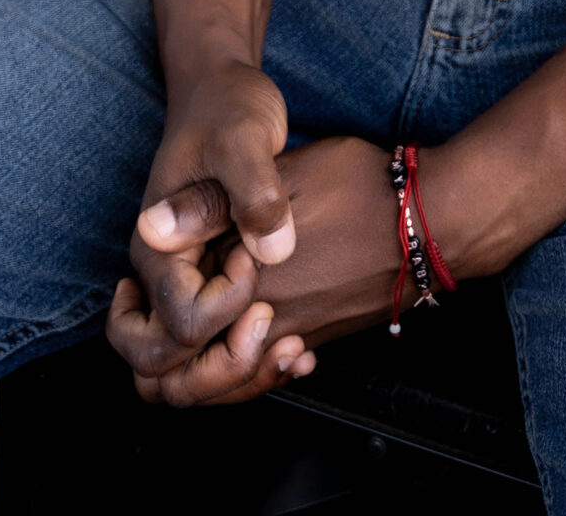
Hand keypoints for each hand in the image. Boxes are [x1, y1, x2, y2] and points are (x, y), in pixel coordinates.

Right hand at [107, 57, 314, 404]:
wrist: (221, 89)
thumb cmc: (229, 107)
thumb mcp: (245, 136)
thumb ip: (252, 192)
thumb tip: (263, 251)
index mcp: (157, 248)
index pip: (180, 324)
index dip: (228, 306)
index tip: (257, 258)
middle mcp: (160, 276)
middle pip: (160, 370)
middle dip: (221, 366)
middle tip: (271, 320)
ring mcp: (180, 284)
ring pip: (181, 375)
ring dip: (234, 376)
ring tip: (292, 350)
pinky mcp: (206, 283)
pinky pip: (211, 351)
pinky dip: (250, 363)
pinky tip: (299, 350)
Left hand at [109, 135, 410, 405]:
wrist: (433, 220)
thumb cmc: (361, 187)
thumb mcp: (279, 175)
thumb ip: (210, 206)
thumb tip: (149, 228)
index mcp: (242, 288)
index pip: (162, 343)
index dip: (134, 320)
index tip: (132, 286)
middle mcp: (264, 326)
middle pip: (182, 388)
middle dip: (155, 363)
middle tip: (146, 318)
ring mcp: (293, 338)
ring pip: (222, 389)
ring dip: (199, 367)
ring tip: (189, 317)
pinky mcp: (316, 337)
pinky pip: (264, 376)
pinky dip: (245, 366)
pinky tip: (250, 329)